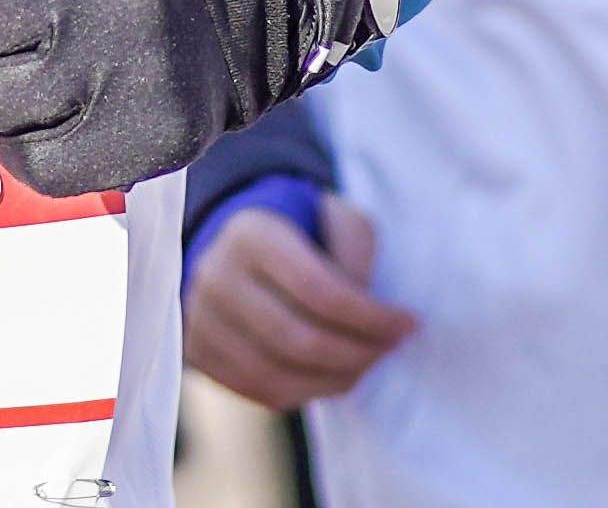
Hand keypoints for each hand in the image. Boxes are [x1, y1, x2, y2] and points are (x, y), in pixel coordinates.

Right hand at [187, 191, 416, 408]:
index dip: (372, 317)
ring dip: (338, 380)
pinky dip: (308, 392)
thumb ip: (356, 247)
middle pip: (300, 340)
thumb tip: (365, 304)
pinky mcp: (198, 354)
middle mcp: (216, 276)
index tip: (409, 323)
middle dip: (360, 353)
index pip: (320, 290)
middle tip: (390, 348)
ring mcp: (200, 319)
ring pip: (279, 376)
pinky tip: (334, 375)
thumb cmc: (298, 231)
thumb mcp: (333, 216)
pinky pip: (262, 392)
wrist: (233, 245)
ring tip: (366, 363)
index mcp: (251, 234)